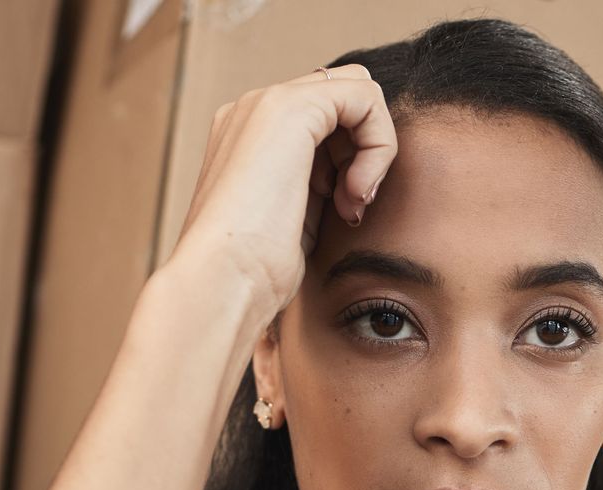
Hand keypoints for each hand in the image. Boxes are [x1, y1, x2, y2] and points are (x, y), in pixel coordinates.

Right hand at [169, 62, 398, 321]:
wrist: (223, 282)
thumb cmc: (254, 273)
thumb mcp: (293, 220)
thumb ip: (316, 186)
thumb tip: (354, 180)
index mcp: (246, 135)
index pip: (324, 118)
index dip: (349, 160)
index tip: (343, 212)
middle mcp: (252, 110)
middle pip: (344, 98)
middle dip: (363, 150)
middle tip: (352, 206)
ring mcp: (267, 102)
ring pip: (359, 93)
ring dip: (373, 152)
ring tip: (351, 205)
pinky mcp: (292, 107)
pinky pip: (366, 98)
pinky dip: (379, 145)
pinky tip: (356, 190)